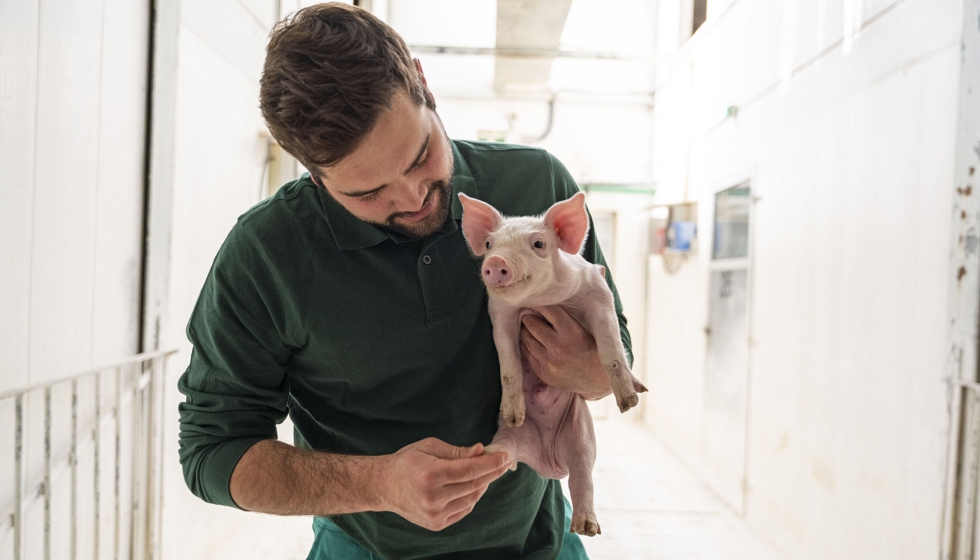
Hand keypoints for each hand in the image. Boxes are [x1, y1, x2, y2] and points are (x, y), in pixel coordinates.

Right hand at [378, 438, 512, 530]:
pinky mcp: (436, 524)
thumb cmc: (408, 462)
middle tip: (504, 462)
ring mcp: (434, 514)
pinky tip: (474, 485)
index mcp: (430, 475)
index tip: (505, 456)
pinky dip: (472, 496)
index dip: (491, 463)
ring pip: (472, 498)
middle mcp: (433, 498)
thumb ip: (457, 452)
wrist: (384, 486)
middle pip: (474, 485)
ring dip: (483, 484)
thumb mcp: (430, 447)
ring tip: (487, 472)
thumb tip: (481, 451)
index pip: (470, 470)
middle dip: (493, 472)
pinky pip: (464, 509)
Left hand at [520, 305, 612, 399]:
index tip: (535, 300)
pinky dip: (525, 345)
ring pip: (525, 338)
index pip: (548, 310)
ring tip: (527, 326)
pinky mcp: (544, 373)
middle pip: (532, 323)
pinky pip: (526, 354)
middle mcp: (559, 347)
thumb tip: (543, 302)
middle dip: (529, 316)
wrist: (598, 379)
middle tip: (528, 313)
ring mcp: (550, 362)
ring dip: (524, 330)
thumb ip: (566, 317)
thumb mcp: (585, 329)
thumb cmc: (592, 348)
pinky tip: (529, 340)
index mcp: (572, 332)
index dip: (540, 303)